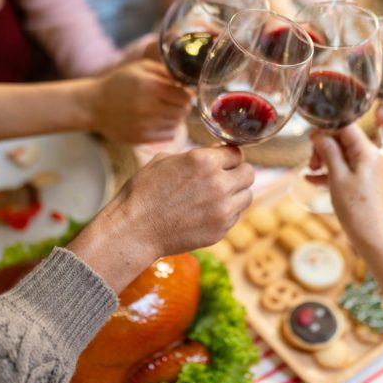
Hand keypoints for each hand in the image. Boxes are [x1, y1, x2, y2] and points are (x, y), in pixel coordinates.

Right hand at [89, 60, 191, 143]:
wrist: (94, 105)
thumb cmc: (119, 83)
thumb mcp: (140, 68)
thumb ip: (165, 72)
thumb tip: (189, 81)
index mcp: (150, 86)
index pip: (185, 96)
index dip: (187, 93)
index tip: (182, 92)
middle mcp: (149, 107)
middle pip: (183, 111)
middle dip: (181, 105)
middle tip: (172, 101)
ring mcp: (145, 125)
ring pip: (177, 124)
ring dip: (175, 117)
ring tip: (162, 109)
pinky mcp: (142, 138)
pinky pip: (168, 135)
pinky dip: (167, 128)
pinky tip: (156, 120)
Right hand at [102, 147, 253, 258]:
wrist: (134, 229)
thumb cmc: (143, 192)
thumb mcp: (165, 160)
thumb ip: (195, 157)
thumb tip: (213, 156)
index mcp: (205, 161)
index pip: (236, 153)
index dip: (228, 157)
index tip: (224, 161)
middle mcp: (219, 184)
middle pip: (249, 173)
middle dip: (237, 173)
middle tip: (225, 178)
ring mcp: (222, 210)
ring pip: (247, 196)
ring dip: (235, 194)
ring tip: (217, 196)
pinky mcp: (220, 230)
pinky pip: (235, 216)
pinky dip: (226, 213)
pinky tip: (207, 212)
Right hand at [310, 127, 382, 250]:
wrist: (372, 236)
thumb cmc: (356, 208)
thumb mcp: (337, 177)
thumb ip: (329, 152)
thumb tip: (319, 135)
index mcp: (368, 152)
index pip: (346, 127)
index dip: (326, 129)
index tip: (310, 139)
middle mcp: (372, 156)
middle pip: (343, 139)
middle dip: (324, 147)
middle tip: (312, 163)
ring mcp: (370, 167)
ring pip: (342, 153)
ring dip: (324, 159)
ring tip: (311, 171)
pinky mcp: (366, 179)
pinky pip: (345, 167)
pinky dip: (330, 171)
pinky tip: (311, 179)